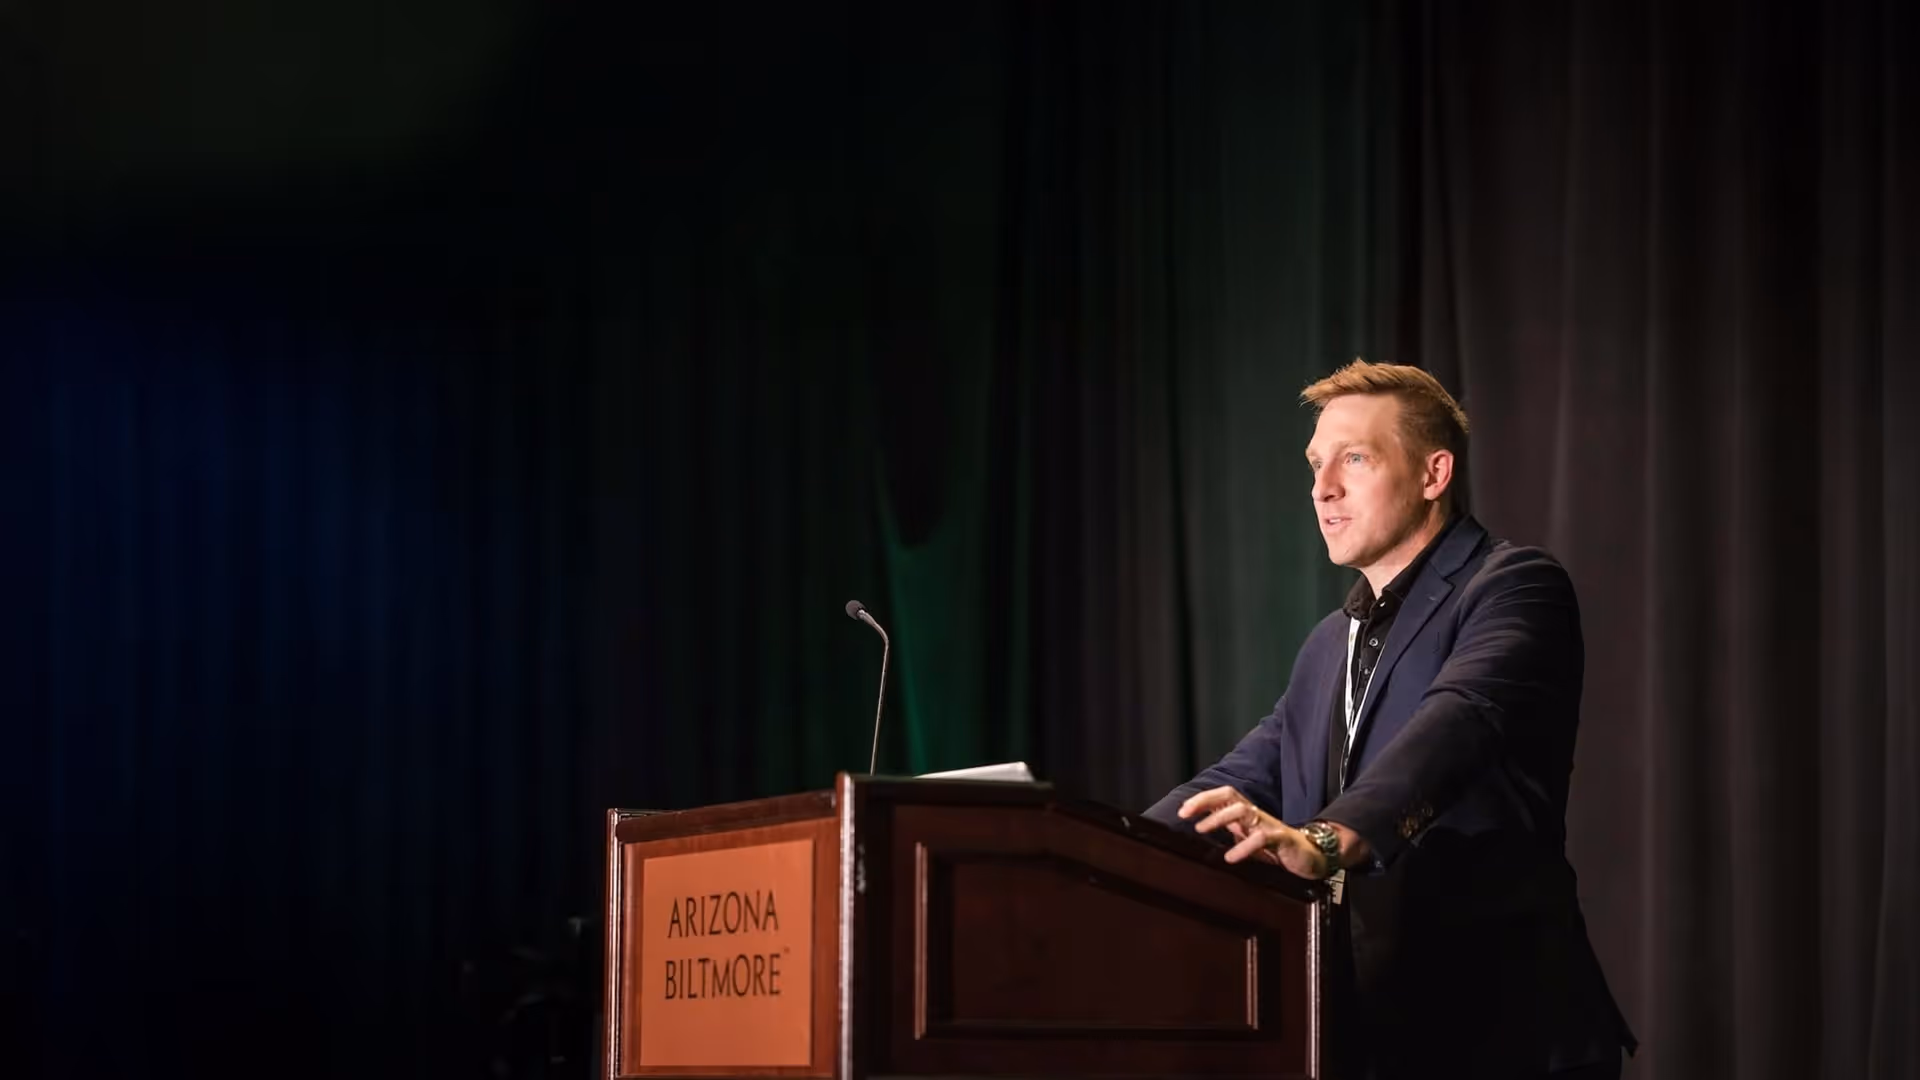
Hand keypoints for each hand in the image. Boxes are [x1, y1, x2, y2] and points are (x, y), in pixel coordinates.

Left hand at [1175, 786, 1340, 878]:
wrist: (1310, 857)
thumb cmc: (1276, 848)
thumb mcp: (1248, 839)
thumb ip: (1230, 833)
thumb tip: (1200, 834)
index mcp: (1247, 814)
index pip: (1222, 796)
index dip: (1202, 800)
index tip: (1182, 811)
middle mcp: (1255, 814)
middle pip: (1229, 796)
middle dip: (1205, 800)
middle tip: (1185, 814)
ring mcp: (1269, 824)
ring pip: (1242, 811)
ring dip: (1219, 818)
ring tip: (1201, 829)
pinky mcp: (1282, 838)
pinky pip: (1261, 838)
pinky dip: (1243, 847)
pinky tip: (1230, 857)